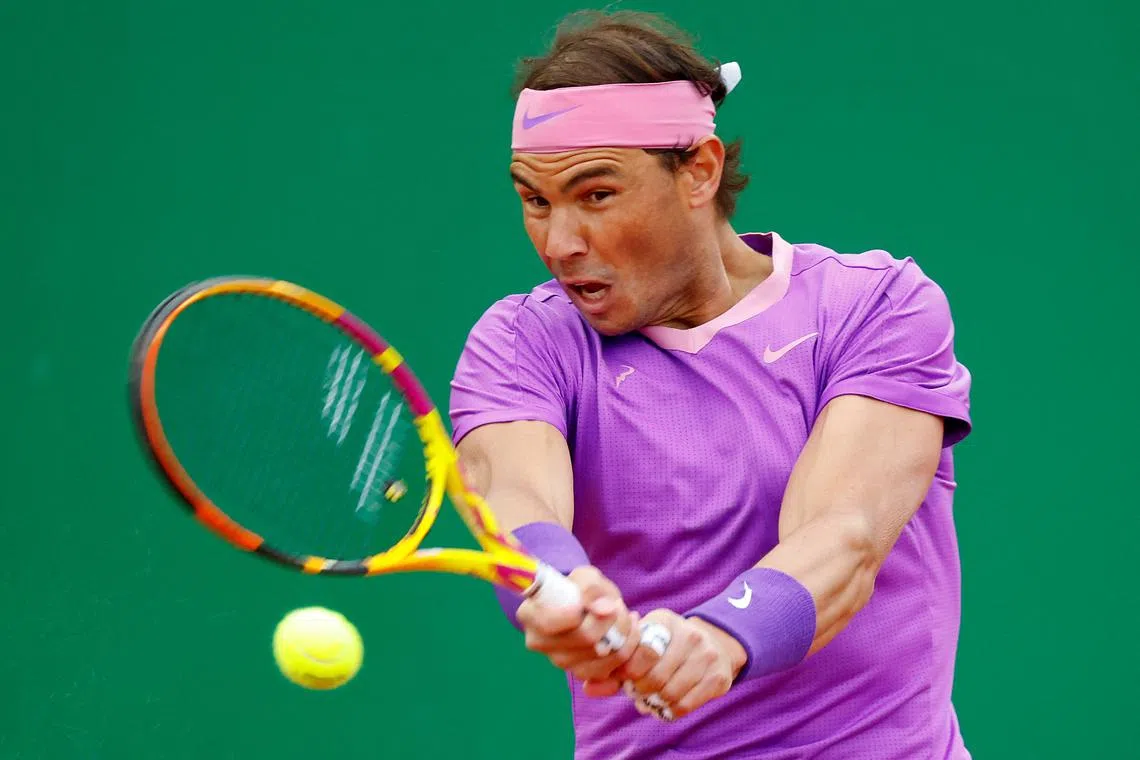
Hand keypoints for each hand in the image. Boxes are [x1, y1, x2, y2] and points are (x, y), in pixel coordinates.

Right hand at [516, 566, 641, 683]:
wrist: (589, 607)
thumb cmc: (581, 589)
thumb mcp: (585, 577)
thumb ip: (591, 588)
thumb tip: (603, 609)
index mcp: (530, 614)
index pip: (550, 621)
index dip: (575, 612)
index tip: (594, 602)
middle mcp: (540, 643)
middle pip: (586, 637)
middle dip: (613, 618)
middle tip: (619, 605)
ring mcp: (560, 662)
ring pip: (603, 654)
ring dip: (624, 633)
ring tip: (624, 616)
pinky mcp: (581, 674)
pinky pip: (613, 668)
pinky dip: (627, 649)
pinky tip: (627, 634)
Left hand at [587, 610, 746, 720]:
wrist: (716, 644)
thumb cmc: (669, 646)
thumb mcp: (645, 643)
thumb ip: (616, 666)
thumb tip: (589, 688)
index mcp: (666, 620)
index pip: (643, 650)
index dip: (629, 671)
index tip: (624, 678)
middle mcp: (691, 634)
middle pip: (656, 676)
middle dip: (640, 690)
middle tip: (636, 693)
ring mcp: (708, 656)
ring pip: (670, 692)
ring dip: (655, 702)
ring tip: (649, 700)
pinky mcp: (719, 677)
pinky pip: (686, 704)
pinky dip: (670, 710)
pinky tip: (665, 705)